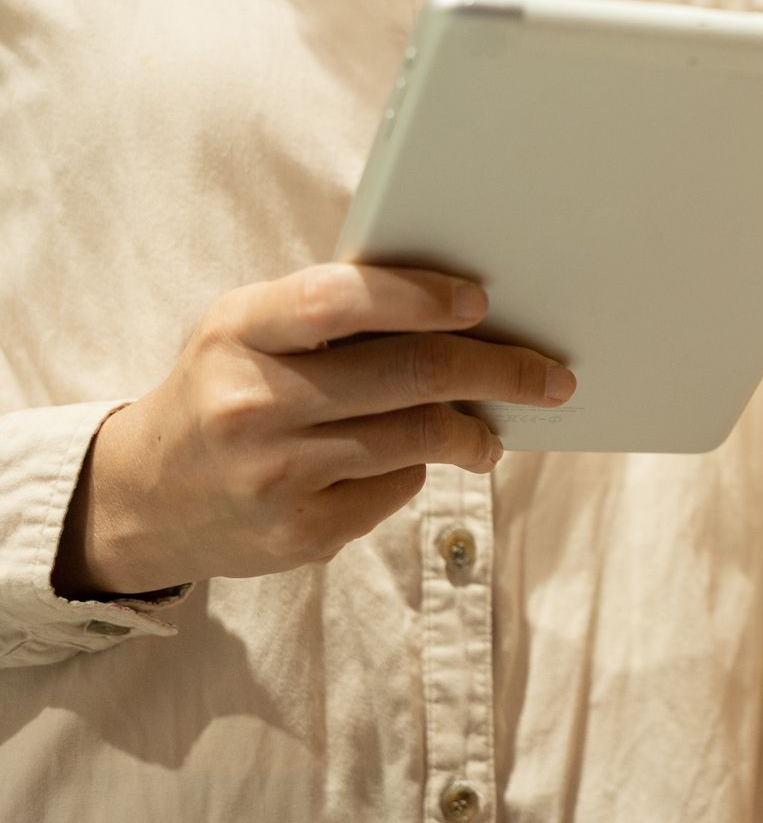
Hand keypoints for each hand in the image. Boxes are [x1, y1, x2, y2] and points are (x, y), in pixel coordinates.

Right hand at [53, 264, 575, 598]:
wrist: (143, 498)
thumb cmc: (225, 388)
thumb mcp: (248, 332)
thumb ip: (332, 311)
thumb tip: (464, 306)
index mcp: (237, 331)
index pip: (340, 300)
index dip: (420, 298)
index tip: (481, 301)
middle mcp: (251, 403)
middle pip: (408, 375)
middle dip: (498, 370)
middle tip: (550, 376)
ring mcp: (276, 475)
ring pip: (417, 438)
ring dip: (475, 431)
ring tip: (493, 429)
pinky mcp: (300, 533)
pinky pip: (397, 488)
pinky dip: (422, 469)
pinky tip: (422, 462)